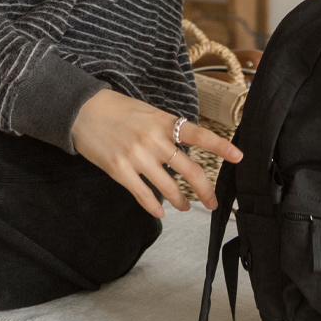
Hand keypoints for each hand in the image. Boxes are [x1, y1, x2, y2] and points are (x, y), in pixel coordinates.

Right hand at [71, 87, 241, 218]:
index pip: (199, 135)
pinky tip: (160, 211)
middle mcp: (153, 140)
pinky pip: (143, 194)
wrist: (81, 110)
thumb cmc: (116, 109)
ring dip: (181, 201)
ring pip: (168, 187)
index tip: (239, 157)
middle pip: (189, 170)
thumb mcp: (147, 112)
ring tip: (185, 206)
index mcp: (163, 122)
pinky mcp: (119, 170)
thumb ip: (166, 129)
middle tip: (213, 202)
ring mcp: (136, 157)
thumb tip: (184, 148)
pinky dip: (154, 206)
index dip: (221, 146)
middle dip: (205, 190)